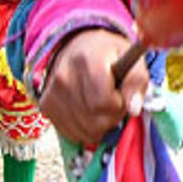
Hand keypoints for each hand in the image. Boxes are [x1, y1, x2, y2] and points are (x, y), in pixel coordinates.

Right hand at [38, 28, 148, 148]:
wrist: (78, 47)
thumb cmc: (109, 54)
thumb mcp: (130, 57)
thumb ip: (136, 81)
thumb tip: (134, 109)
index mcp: (87, 59)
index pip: (103, 102)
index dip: (119, 104)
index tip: (121, 94)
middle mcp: (64, 76)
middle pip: (95, 120)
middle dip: (112, 117)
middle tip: (114, 101)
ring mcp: (52, 93)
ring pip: (84, 131)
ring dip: (101, 126)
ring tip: (102, 106)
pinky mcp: (46, 106)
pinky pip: (72, 134)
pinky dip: (86, 130)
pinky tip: (89, 112)